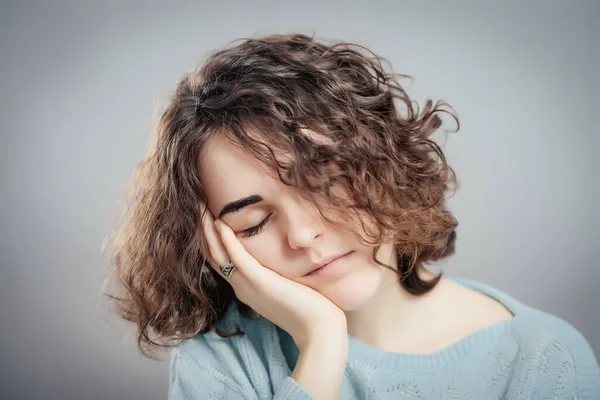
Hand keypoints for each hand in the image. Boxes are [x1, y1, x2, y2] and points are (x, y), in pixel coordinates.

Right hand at [199, 200, 347, 348]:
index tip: (204, 216)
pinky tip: (220, 223)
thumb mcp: (284, 290)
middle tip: (195, 204)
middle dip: (202, 229)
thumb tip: (275, 261)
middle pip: (212, 254)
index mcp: (245, 288)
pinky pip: (238, 259)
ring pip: (219, 254)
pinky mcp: (262, 283)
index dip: (208, 238)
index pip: (219, 260)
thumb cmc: (309, 309)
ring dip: (207, 230)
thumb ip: (273, 276)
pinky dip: (227, 241)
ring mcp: (249, 286)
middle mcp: (241, 287)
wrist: (319, 331)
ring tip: (200, 206)